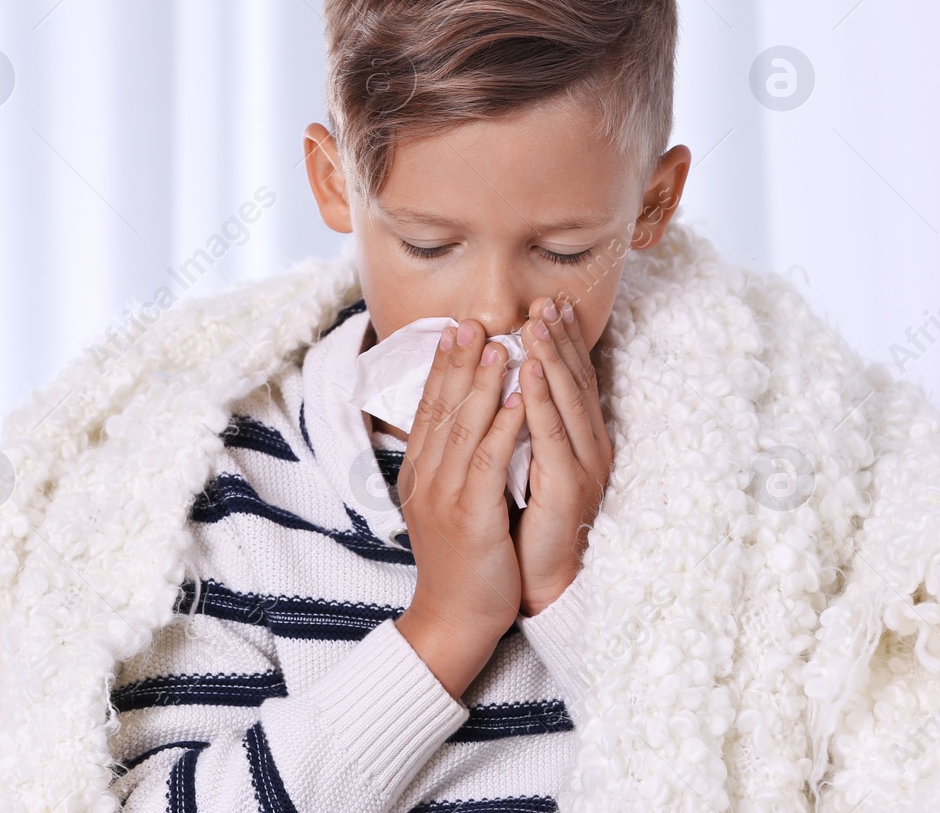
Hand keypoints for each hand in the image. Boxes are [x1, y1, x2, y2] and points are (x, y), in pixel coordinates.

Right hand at [394, 319, 526, 700]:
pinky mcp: (469, 515)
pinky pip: (487, 460)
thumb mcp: (446, 505)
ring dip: (483, 382)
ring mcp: (444, 496)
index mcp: (420, 474)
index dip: (442, 367)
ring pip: (463, 426)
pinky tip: (520, 397)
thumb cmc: (461, 562)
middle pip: (442, 407)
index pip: (429, 409)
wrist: (453, 620)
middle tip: (471, 321)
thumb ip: (450, 465)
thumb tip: (461, 425)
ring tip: (501, 345)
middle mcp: (426, 478)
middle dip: (458, 361)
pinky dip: (504, 425)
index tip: (455, 330)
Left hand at [512, 296, 614, 615]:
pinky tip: (528, 371)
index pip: (572, 378)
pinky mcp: (568, 486)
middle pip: (576, 379)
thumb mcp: (521, 463)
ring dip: (551, 355)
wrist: (536, 582)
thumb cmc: (523, 525)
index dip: (562, 340)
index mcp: (578, 441)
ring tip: (536, 320)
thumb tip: (503, 384)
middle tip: (546, 299)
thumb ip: (521, 426)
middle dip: (560, 337)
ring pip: (567, 398)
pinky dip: (540, 398)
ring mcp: (583, 465)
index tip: (548, 303)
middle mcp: (588, 447)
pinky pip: (552, 434)